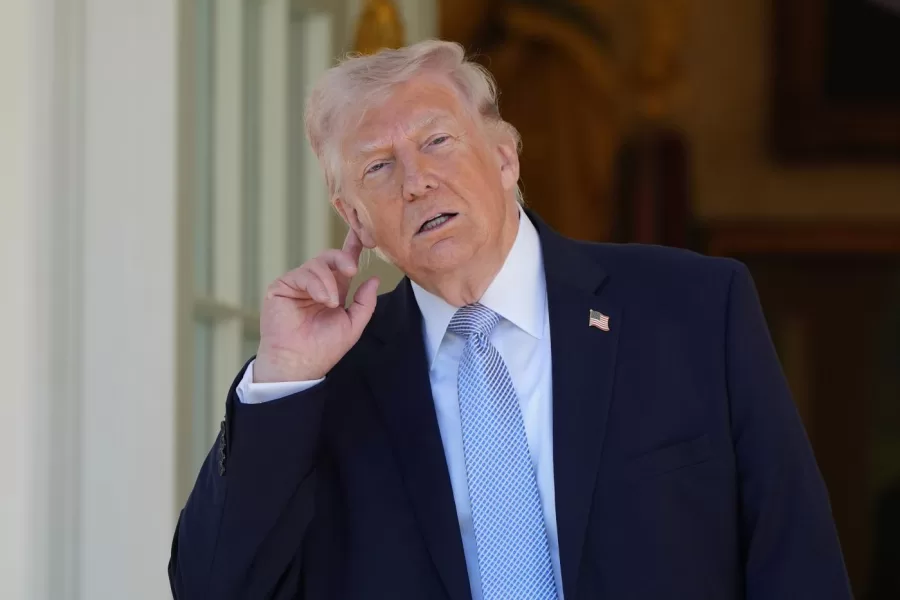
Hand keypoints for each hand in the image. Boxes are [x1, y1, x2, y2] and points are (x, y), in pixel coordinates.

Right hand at [254, 229, 378, 382]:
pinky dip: (316, 284)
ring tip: (331, 303)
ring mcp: (298, 284)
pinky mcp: (282, 286)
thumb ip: (364, 302)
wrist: (299, 364)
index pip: (343, 263)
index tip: (364, 233)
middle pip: (330, 257)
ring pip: (317, 264)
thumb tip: (374, 278)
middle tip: (352, 270)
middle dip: (344, 258)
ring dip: (329, 282)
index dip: (352, 246)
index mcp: (334, 290)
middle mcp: (316, 284)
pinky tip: (322, 299)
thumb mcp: (352, 325)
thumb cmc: (324, 349)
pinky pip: (302, 274)